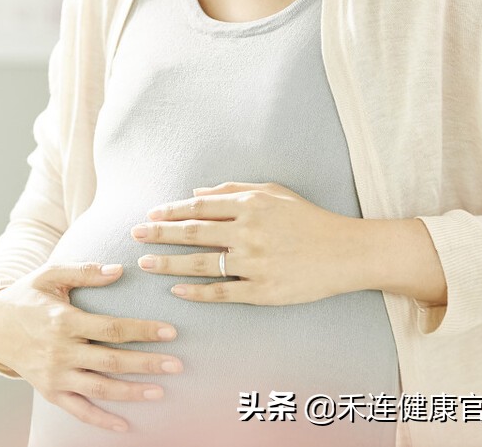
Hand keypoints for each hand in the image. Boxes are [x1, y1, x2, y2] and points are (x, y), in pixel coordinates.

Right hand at [0, 261, 184, 433]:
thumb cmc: (27, 297)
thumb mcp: (50, 275)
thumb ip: (84, 271)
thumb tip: (118, 270)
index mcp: (63, 320)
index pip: (111, 328)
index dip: (142, 330)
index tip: (170, 331)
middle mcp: (59, 351)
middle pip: (111, 361)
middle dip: (147, 364)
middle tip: (177, 365)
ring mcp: (55, 375)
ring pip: (99, 388)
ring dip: (131, 392)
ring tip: (160, 391)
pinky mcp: (50, 392)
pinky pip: (78, 411)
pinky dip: (101, 421)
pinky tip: (125, 425)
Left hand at [131, 181, 364, 304]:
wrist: (346, 252)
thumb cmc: (308, 219)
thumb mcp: (273, 192)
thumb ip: (233, 189)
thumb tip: (195, 193)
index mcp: (249, 205)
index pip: (198, 207)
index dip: (170, 211)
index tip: (150, 214)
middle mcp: (248, 232)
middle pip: (192, 233)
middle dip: (159, 233)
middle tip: (135, 235)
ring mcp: (255, 263)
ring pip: (201, 264)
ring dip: (168, 264)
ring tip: (146, 264)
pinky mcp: (263, 290)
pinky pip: (222, 292)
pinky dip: (196, 292)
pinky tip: (176, 291)